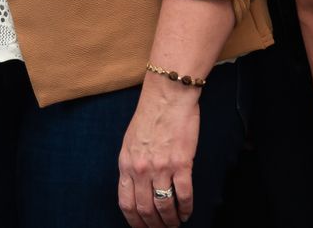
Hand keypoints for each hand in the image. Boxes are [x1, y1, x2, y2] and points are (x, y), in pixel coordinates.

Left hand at [118, 77, 200, 227]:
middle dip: (154, 226)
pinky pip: (184, 195)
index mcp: (125, 164)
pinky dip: (186, 209)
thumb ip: (131, 166)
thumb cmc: (149, 117)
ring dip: (171, 221)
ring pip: (165, 206)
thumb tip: (136, 190)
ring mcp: (161, 167)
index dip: (134, 221)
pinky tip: (187, 213)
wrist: (167, 97)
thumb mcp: (130, 142)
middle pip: (145, 209)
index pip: (126, 203)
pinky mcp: (181, 163)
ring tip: (176, 224)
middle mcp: (141, 169)